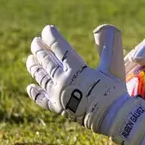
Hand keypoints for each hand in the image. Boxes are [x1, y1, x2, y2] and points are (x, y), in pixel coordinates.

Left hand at [25, 24, 144, 144]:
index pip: (60, 48)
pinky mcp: (58, 107)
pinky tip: (30, 87)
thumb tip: (104, 26)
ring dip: (34, 66)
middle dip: (40, 49)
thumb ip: (109, 45)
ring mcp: (58, 94)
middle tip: (35, 41)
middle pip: (47, 61)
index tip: (47, 29)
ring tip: (30, 58)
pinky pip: (42, 99)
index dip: (52, 36)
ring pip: (41, 77)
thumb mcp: (114, 65)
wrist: (112, 118)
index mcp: (76, 68)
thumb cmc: (114, 91)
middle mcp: (63, 80)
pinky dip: (35, 93)